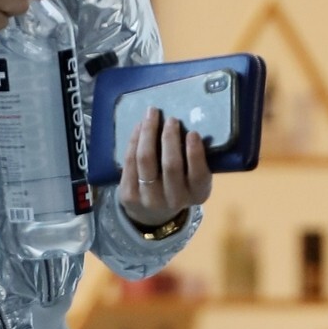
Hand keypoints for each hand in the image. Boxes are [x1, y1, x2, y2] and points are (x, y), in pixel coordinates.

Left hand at [117, 108, 213, 229]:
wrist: (152, 213)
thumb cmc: (179, 186)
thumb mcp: (194, 178)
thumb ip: (193, 159)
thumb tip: (184, 125)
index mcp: (197, 195)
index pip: (199, 175)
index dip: (195, 153)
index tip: (192, 132)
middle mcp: (174, 201)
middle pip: (170, 165)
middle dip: (169, 138)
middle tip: (171, 119)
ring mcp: (149, 199)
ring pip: (146, 160)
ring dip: (148, 133)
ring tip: (151, 115)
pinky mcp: (128, 195)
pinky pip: (129, 161)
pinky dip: (134, 140)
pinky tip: (139, 126)